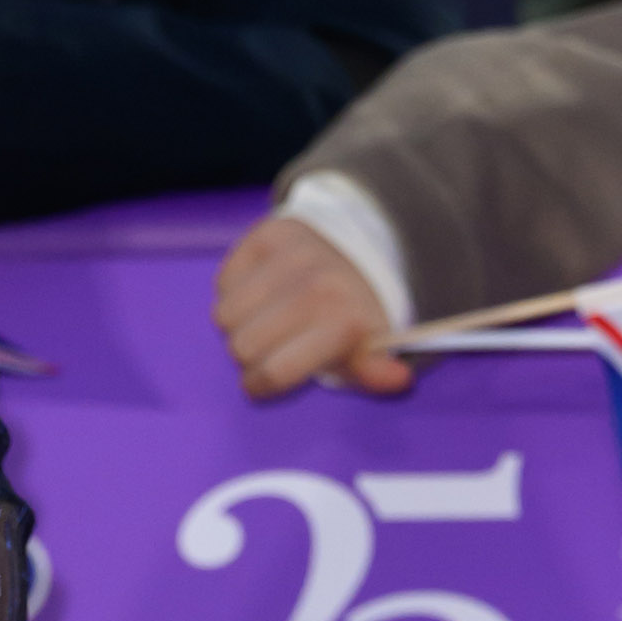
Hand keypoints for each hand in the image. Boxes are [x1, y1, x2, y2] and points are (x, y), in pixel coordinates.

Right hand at [214, 210, 413, 403]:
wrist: (357, 249)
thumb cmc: (353, 313)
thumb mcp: (368, 350)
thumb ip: (372, 372)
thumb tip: (399, 379)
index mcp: (342, 320)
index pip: (272, 374)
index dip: (260, 386)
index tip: (264, 381)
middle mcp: (315, 285)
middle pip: (241, 348)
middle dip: (249, 357)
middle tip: (269, 347)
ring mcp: (289, 255)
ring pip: (224, 316)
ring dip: (238, 325)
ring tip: (264, 320)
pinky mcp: (266, 234)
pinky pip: (222, 282)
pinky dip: (233, 293)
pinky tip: (259, 294)